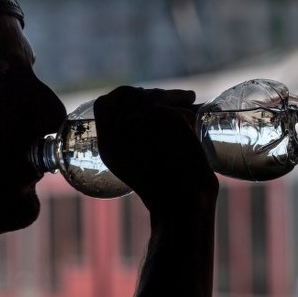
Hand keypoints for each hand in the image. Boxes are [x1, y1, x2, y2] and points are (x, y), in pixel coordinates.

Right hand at [94, 86, 217, 213]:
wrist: (180, 201)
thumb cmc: (165, 190)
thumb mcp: (133, 167)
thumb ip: (127, 142)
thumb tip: (137, 115)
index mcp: (106, 144)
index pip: (104, 104)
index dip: (121, 96)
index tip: (140, 96)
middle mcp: (116, 129)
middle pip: (132, 94)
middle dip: (153, 94)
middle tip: (171, 99)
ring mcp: (136, 118)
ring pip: (156, 95)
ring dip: (174, 98)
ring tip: (187, 106)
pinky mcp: (159, 113)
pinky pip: (176, 102)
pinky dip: (188, 108)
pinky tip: (193, 119)